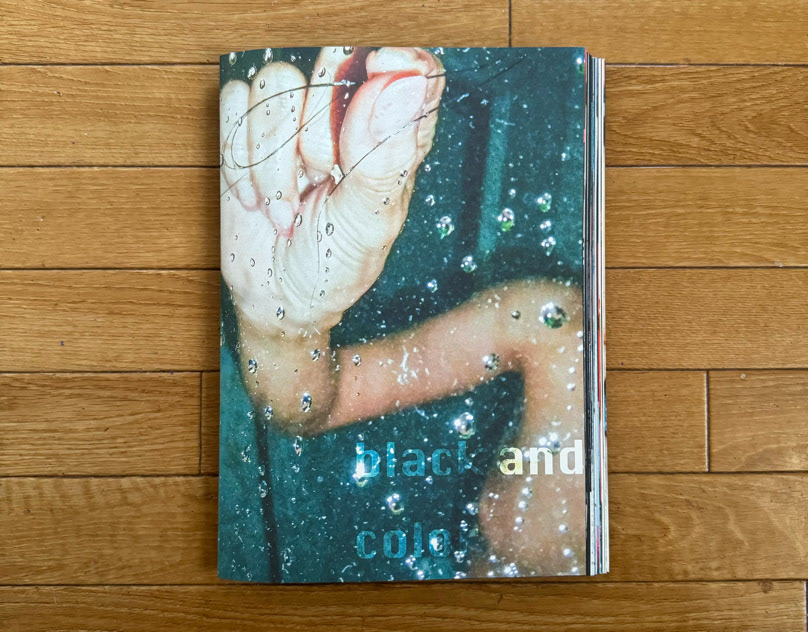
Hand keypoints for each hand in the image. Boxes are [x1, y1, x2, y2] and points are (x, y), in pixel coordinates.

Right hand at [220, 47, 444, 335]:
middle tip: (320, 179)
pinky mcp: (247, 133)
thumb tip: (400, 86)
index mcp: (391, 139)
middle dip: (316, 132)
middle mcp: (345, 120)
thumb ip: (384, 158)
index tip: (379, 73)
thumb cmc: (333, 268)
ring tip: (283, 207)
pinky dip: (238, 157)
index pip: (409, 70)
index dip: (396, 61)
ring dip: (271, 156)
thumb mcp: (369, 225)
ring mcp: (293, 123)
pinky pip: (233, 104)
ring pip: (275, 83)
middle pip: (332, 67)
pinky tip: (254, 197)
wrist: (276, 300)